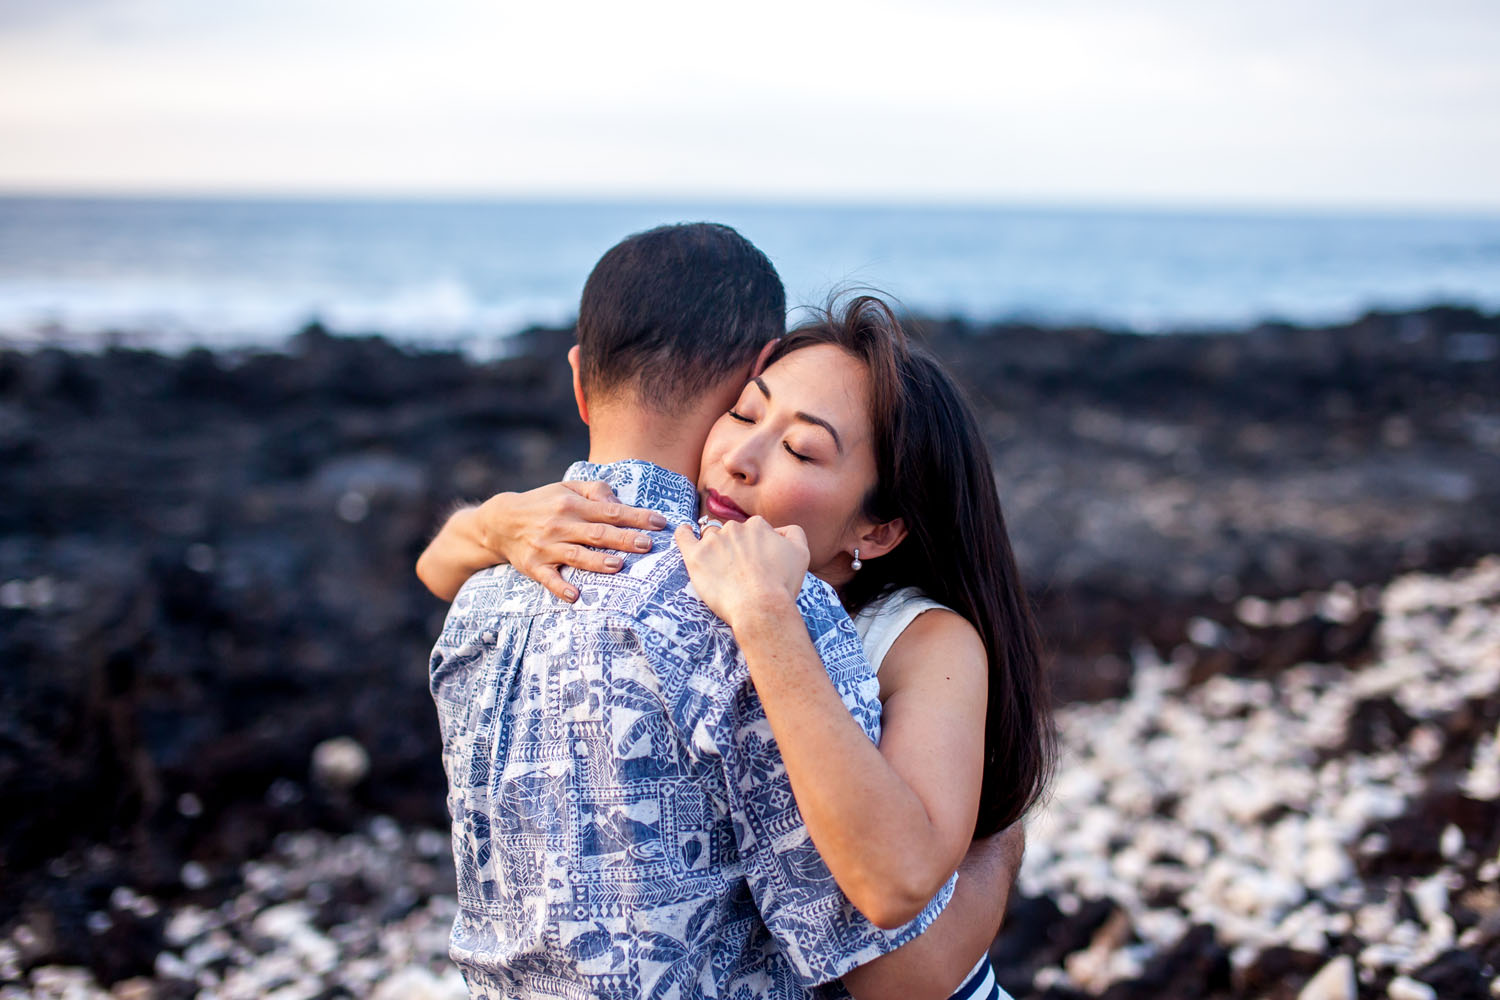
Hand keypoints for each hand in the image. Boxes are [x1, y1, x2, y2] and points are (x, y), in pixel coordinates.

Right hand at [479, 481, 667, 601]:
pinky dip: (560, 588)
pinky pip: (548, 579)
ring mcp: (546, 547)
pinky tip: (575, 596)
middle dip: (623, 539)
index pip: (610, 511)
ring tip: (618, 566)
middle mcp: (560, 525)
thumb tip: (619, 503)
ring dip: (597, 562)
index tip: (660, 523)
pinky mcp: (533, 566)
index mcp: (572, 504)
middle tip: (647, 545)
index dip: (636, 517)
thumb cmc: (543, 503)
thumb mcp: (567, 488)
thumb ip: (596, 491)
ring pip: (576, 555)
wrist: (500, 522)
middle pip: (597, 534)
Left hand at [673, 516, 808, 629]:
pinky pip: (683, 536)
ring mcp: (713, 541)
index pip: (752, 529)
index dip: (753, 545)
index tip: (754, 562)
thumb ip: (793, 533)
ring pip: (709, 536)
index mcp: (757, 525)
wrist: (760, 607)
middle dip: (733, 546)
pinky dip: (684, 533)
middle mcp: (734, 528)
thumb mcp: (801, 554)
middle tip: (738, 571)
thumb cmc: (781, 585)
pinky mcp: (695, 556)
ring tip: (718, 567)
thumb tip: (780, 530)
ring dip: (713, 547)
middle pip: (730, 532)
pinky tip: (686, 533)